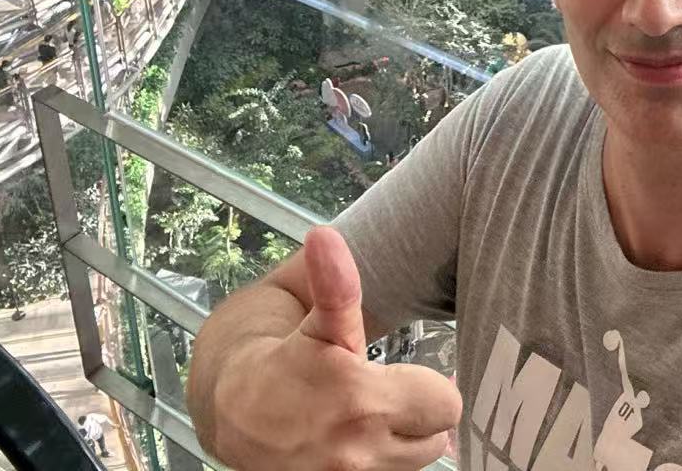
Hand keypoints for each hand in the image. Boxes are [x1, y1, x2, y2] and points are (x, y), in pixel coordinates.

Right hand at [203, 228, 461, 469]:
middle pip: (436, 439)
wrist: (234, 417)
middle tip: (389, 394)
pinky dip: (382, 462)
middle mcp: (360, 452)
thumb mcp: (318, 322)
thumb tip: (324, 234)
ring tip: (370, 418)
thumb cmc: (286, 363)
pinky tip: (359, 441)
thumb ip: (335, 284)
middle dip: (421, 417)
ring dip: (401, 443)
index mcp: (363, 400)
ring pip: (413, 464)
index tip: (407, 374)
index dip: (433, 386)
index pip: (448, 405)